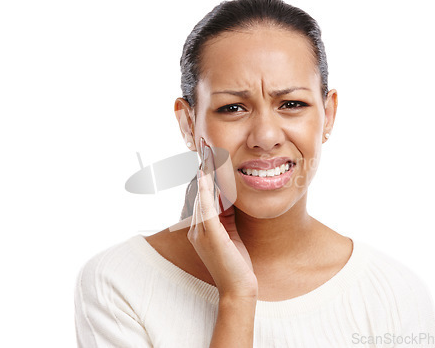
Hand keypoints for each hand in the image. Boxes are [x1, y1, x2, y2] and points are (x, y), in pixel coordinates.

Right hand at [187, 138, 257, 299]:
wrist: (239, 288)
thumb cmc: (237, 262)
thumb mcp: (230, 232)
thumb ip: (226, 213)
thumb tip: (228, 193)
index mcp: (199, 227)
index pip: (198, 194)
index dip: (202, 174)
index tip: (207, 154)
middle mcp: (195, 227)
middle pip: (195, 191)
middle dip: (200, 168)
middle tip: (204, 146)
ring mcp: (200, 231)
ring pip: (198, 195)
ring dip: (202, 173)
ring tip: (206, 153)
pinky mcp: (209, 235)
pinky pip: (204, 208)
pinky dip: (204, 190)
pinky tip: (206, 175)